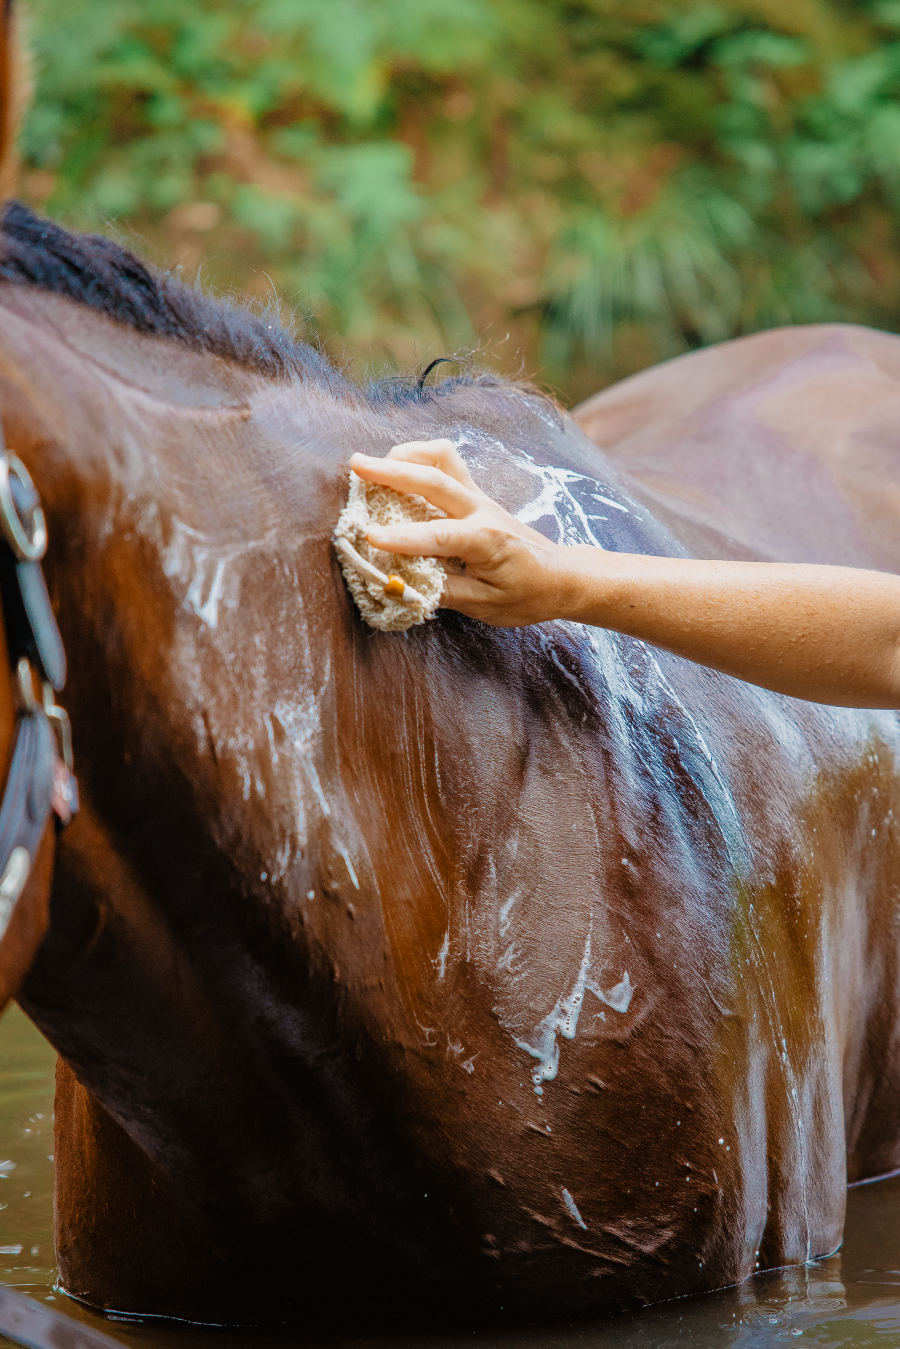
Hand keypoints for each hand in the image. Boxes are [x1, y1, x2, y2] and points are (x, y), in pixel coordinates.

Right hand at [349, 440, 574, 626]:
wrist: (562, 576)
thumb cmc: (528, 594)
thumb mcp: (488, 607)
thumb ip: (445, 594)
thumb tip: (404, 587)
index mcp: (487, 541)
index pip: (439, 536)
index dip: (402, 538)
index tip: (369, 538)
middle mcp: (482, 511)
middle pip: (435, 478)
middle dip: (392, 471)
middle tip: (356, 465)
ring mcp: (479, 498)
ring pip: (443, 458)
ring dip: (408, 455)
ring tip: (376, 464)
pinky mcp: (476, 495)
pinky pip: (448, 464)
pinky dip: (421, 458)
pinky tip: (400, 468)